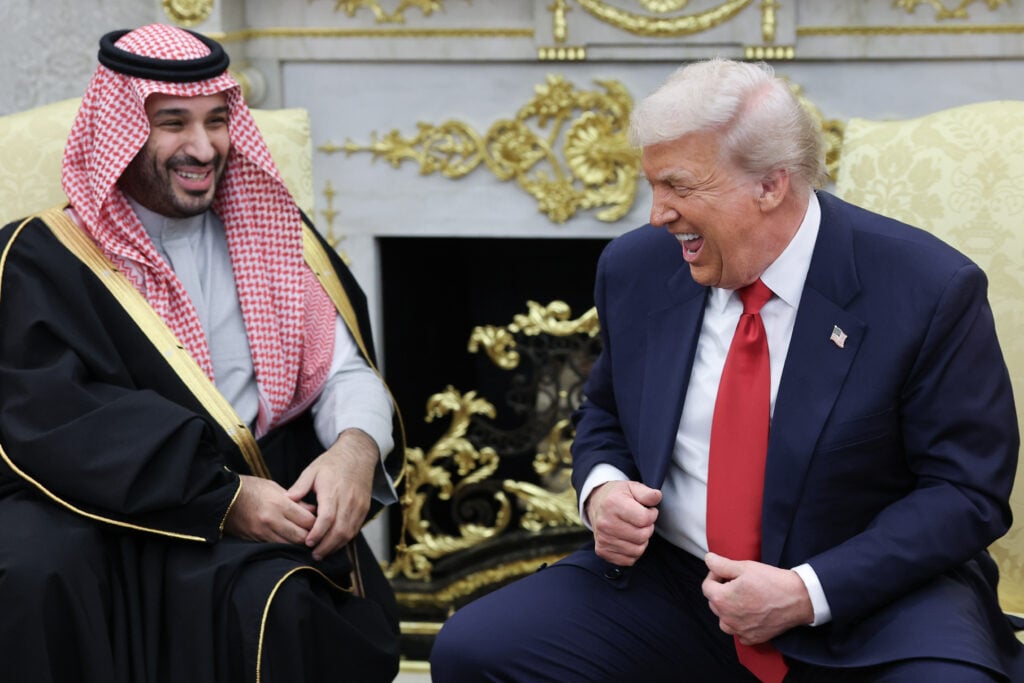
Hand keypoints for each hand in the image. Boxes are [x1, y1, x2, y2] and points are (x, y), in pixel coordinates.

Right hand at [224, 475, 316, 543]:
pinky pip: (277, 546)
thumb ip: (295, 500)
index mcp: (279, 504)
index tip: (321, 521)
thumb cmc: (250, 488)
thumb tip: (312, 511)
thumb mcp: (274, 488)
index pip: (307, 520)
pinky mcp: (256, 540)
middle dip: (312, 536)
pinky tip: (290, 541)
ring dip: (299, 543)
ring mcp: (263, 532)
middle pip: (302, 537)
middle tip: (317, 533)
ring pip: (290, 545)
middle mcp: (272, 520)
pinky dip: (286, 545)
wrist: (222, 497)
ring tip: (306, 538)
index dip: (317, 522)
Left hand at [287, 428, 377, 560]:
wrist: (358, 455)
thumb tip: (287, 500)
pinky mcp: (364, 509)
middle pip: (339, 530)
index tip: (307, 543)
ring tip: (322, 553)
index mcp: (333, 490)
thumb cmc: (333, 463)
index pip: (327, 518)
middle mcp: (348, 500)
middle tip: (313, 555)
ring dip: (336, 546)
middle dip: (326, 546)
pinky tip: (334, 544)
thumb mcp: (313, 470)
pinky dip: (345, 539)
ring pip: (349, 532)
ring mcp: (358, 505)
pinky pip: (356, 529)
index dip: (318, 533)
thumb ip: (300, 486)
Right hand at [585, 480, 661, 565]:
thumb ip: (647, 493)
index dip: (652, 515)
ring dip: (641, 541)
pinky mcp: (602, 551)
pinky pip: (629, 560)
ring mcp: (603, 539)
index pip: (644, 519)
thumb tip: (657, 497)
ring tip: (635, 529)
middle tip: (642, 521)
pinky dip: (633, 552)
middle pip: (642, 536)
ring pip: (637, 550)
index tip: (649, 511)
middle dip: (648, 529)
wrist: (596, 504)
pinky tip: (628, 539)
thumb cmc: (618, 496)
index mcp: (613, 504)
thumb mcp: (632, 487)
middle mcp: (605, 523)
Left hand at [701, 552, 813, 644]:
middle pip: (714, 603)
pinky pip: (738, 632)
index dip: (714, 576)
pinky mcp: (752, 638)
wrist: (797, 599)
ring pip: (724, 619)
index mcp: (722, 599)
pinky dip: (740, 623)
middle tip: (736, 582)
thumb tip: (708, 559)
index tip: (725, 572)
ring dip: (728, 609)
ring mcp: (739, 630)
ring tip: (742, 598)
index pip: (706, 587)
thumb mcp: (744, 567)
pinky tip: (750, 613)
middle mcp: (727, 618)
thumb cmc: (771, 582)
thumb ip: (721, 564)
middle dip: (721, 591)